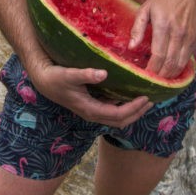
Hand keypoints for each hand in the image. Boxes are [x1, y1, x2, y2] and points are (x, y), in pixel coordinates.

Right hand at [29, 61, 152, 126]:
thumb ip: (86, 74)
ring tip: (145, 99)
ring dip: (132, 111)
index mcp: (90, 109)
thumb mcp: (69, 74)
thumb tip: (104, 73)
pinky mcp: (91, 105)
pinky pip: (112, 110)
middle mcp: (93, 114)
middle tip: (152, 100)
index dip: (134, 108)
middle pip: (121, 121)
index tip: (146, 97)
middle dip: (137, 113)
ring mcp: (92, 110)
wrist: (42, 80)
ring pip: (117, 117)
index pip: (118, 115)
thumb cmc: (55, 77)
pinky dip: (124, 106)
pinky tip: (129, 95)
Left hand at [129, 0, 195, 78]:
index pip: (158, 55)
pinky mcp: (195, 41)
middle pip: (169, 64)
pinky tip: (169, 72)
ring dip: (169, 76)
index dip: (151, 70)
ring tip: (159, 82)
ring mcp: (188, 39)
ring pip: (179, 65)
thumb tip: (131, 47)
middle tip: (150, 83)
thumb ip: (138, 28)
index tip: (143, 77)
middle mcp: (178, 34)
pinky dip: (178, 69)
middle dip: (159, 77)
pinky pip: (186, 60)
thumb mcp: (147, 8)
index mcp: (163, 26)